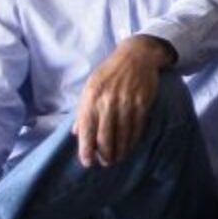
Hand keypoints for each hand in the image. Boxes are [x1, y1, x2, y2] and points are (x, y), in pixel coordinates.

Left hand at [74, 34, 173, 167]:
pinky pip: (136, 129)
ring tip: (117, 158)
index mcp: (91, 98)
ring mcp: (126, 103)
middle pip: (105, 138)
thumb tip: (75, 133)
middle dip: (104, 155)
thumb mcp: (91, 86)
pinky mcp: (142, 103)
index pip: (86, 131)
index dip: (86, 151)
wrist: (136, 55)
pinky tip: (129, 145)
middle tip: (105, 162)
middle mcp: (107, 102)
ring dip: (119, 152)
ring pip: (122, 136)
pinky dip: (132, 141)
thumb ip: (83, 110)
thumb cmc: (110, 72)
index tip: (87, 162)